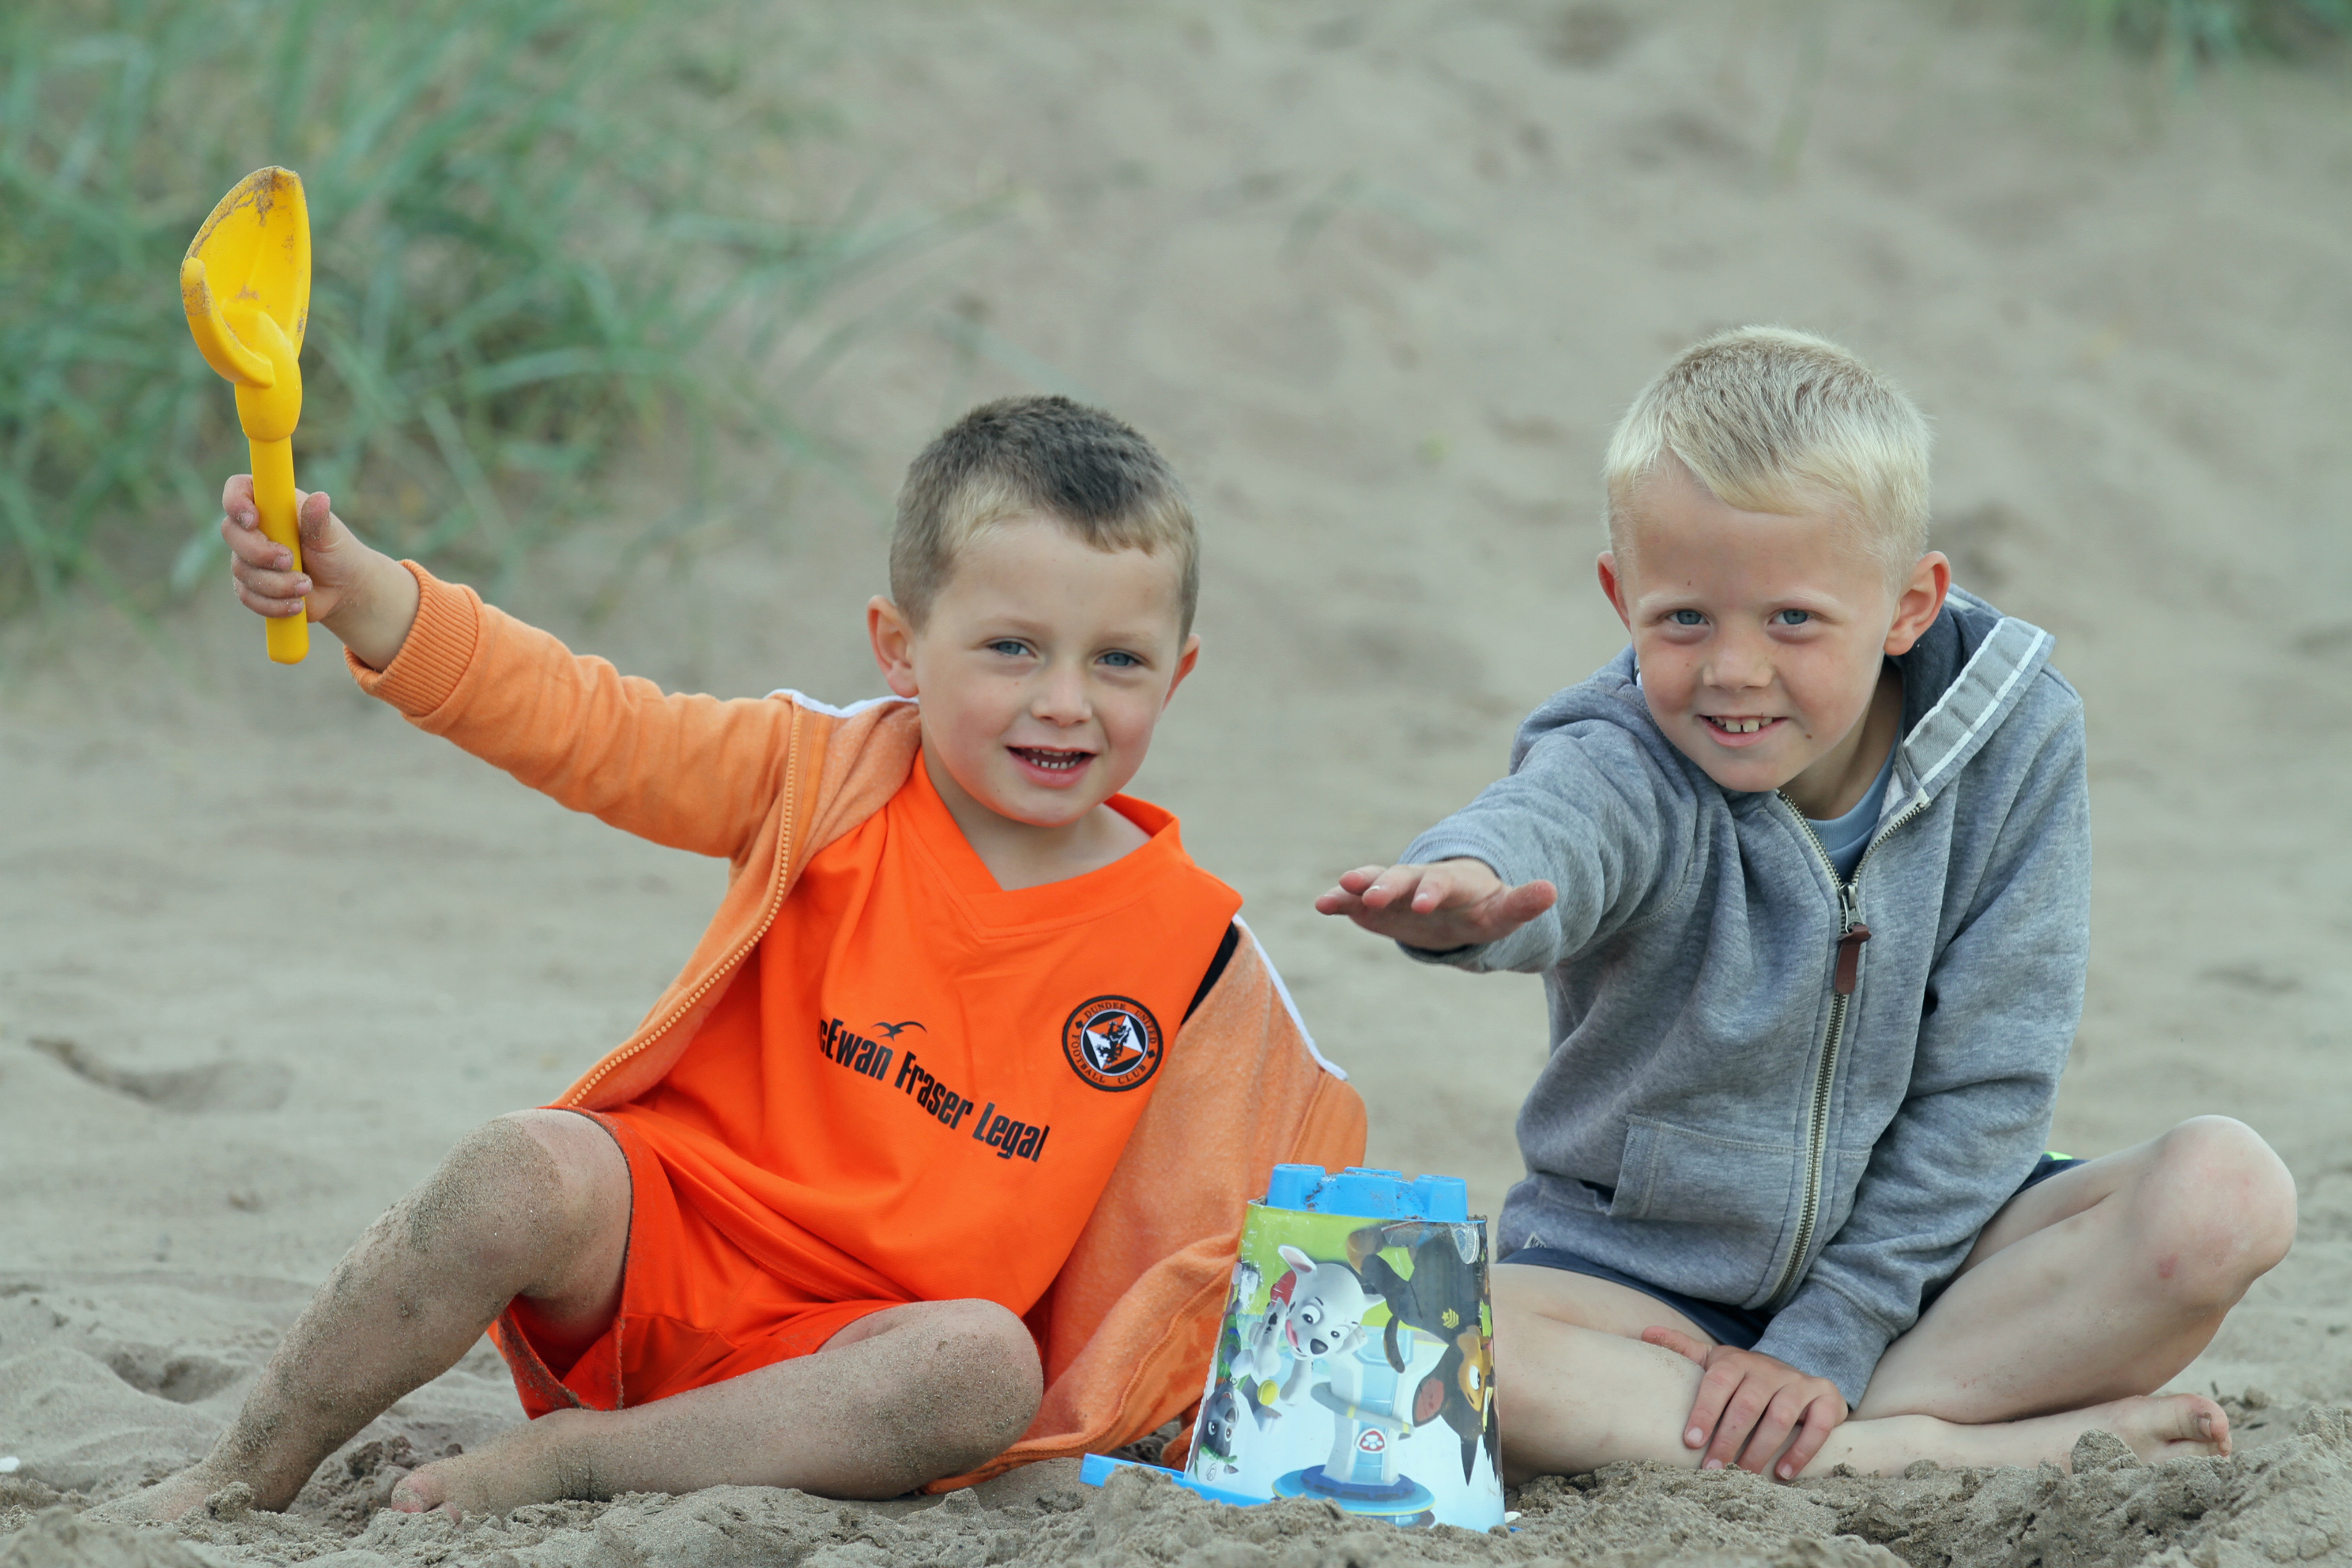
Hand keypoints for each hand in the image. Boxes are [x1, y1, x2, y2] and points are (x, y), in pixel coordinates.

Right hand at [221, 475, 418, 668]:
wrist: (343, 589)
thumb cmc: (337, 552)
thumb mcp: (331, 536)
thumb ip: (319, 520)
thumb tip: (319, 499)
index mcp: (272, 505)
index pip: (239, 489)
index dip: (236, 501)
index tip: (253, 520)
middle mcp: (255, 529)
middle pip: (231, 532)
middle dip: (260, 552)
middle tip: (290, 560)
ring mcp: (248, 557)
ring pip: (242, 570)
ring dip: (276, 583)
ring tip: (307, 586)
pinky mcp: (251, 586)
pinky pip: (248, 597)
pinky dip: (274, 604)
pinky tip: (297, 604)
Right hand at [1312, 859, 1555, 950]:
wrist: (1454, 905)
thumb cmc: (1481, 908)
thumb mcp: (1503, 911)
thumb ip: (1523, 903)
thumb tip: (1552, 890)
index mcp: (1450, 882)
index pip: (1441, 882)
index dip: (1432, 891)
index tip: (1423, 904)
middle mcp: (1417, 880)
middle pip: (1401, 879)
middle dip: (1386, 886)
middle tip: (1368, 895)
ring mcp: (1393, 891)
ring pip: (1373, 884)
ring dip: (1356, 888)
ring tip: (1333, 894)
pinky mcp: (1374, 906)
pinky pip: (1353, 902)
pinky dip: (1339, 902)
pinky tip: (1322, 905)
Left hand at [1643, 1327, 1847, 1479]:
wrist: (1794, 1375)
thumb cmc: (1744, 1377)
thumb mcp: (1714, 1361)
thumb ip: (1683, 1349)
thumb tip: (1645, 1332)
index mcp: (1736, 1361)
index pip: (1718, 1383)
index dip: (1704, 1411)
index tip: (1690, 1441)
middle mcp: (1768, 1369)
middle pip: (1747, 1404)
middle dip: (1728, 1439)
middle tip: (1713, 1469)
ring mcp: (1799, 1383)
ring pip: (1780, 1416)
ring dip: (1760, 1449)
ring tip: (1744, 1475)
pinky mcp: (1826, 1399)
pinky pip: (1818, 1425)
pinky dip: (1802, 1450)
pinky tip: (1784, 1472)